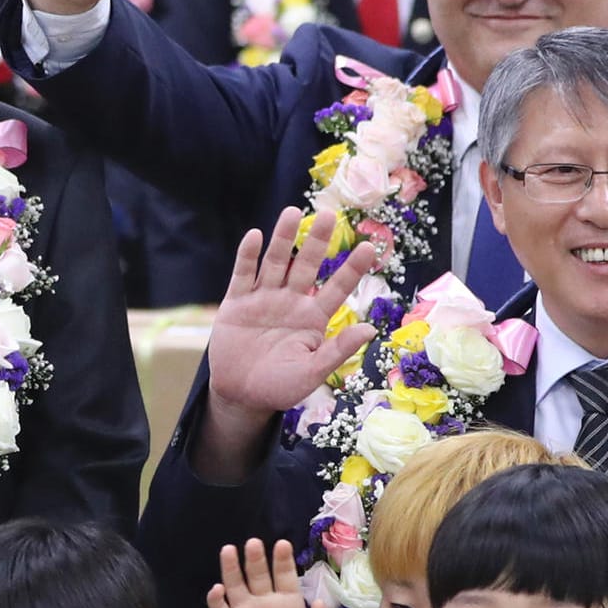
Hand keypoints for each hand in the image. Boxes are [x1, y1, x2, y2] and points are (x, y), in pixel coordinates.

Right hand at [199, 208, 379, 480]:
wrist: (240, 395)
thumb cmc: (280, 387)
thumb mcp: (312, 373)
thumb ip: (338, 350)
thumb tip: (370, 329)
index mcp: (313, 318)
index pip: (337, 288)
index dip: (352, 268)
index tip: (368, 246)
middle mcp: (291, 301)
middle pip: (307, 265)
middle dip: (317, 242)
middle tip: (329, 215)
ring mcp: (263, 299)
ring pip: (276, 262)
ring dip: (283, 238)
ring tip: (292, 212)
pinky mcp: (237, 302)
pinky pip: (243, 275)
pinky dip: (248, 256)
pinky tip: (255, 236)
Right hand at [210, 540, 312, 607]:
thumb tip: (319, 601)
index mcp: (289, 603)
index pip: (285, 576)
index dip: (283, 560)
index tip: (283, 544)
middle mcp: (265, 602)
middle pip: (259, 574)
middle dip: (256, 558)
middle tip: (254, 543)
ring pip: (236, 584)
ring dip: (231, 568)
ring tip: (229, 550)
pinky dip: (216, 598)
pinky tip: (217, 590)